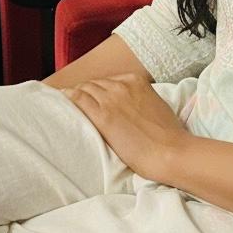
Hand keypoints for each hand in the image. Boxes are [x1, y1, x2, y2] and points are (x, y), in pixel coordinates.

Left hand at [63, 74, 189, 182]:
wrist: (169, 151)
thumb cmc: (167, 134)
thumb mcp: (155, 104)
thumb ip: (139, 98)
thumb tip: (128, 105)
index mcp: (136, 81)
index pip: (108, 81)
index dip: (98, 90)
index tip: (94, 99)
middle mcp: (122, 85)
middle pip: (94, 84)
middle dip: (86, 92)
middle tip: (79, 104)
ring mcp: (112, 99)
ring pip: (84, 89)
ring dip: (76, 96)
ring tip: (68, 105)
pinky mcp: (103, 116)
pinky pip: (78, 100)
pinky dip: (69, 99)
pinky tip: (63, 102)